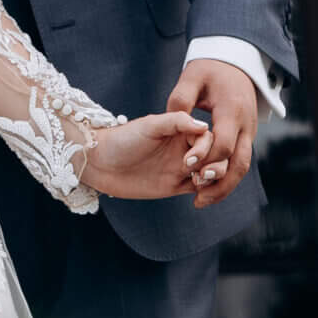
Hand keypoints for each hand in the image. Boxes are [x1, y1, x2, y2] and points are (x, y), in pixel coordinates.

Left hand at [83, 112, 214, 201]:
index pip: (210, 137)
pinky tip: (198, 196)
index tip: (191, 160)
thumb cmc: (122, 139)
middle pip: (216, 155)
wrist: (100, 163)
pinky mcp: (176, 185)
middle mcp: (186, 147)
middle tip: (198, 174)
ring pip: (212, 172)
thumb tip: (204, 126)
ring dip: (213, 178)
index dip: (207, 149)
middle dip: (215, 165)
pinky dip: (206, 192)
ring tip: (197, 182)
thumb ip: (176, 122)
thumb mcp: (149, 125)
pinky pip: (200, 189)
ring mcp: (182, 167)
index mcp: (182, 130)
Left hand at [165, 59, 259, 210]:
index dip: (206, 157)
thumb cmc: (209, 69)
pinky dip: (225, 179)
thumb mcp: (192, 76)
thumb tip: (176, 121)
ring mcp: (248, 133)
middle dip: (220, 182)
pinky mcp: (244, 138)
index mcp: (232, 110)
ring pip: (242, 167)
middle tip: (198, 198)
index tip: (186, 165)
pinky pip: (238, 163)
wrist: (235, 62)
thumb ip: (181, 99)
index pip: (224, 142)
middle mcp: (245, 125)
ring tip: (200, 201)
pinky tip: (206, 190)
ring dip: (224, 186)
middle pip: (239, 163)